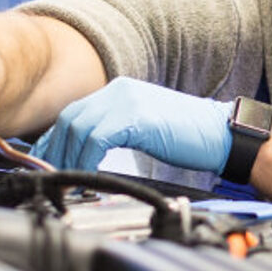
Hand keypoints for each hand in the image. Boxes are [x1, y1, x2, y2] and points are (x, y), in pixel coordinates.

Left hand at [31, 77, 231, 172]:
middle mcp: (119, 90)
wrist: (223, 134)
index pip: (75, 112)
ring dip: (68, 157)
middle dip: (56, 149)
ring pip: (79, 128)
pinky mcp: (136, 116)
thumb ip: (117, 132)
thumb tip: (88, 153)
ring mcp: (127, 100)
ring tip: (68, 180)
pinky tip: (89, 175)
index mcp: (121, 91)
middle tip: (51, 176)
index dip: (55, 138)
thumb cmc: (190, 138)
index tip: (48, 161)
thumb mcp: (146, 128)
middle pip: (70, 118)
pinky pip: (97, 138)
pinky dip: (87, 158)